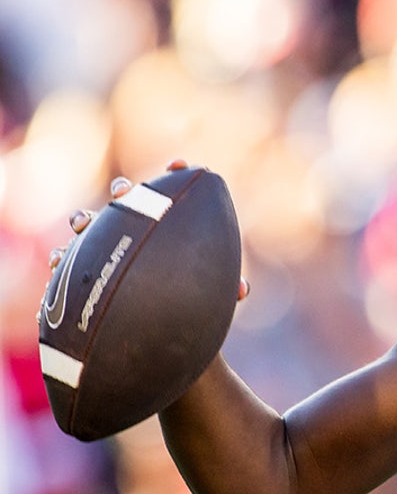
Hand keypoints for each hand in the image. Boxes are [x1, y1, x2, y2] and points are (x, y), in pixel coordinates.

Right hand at [49, 159, 249, 300]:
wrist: (148, 329)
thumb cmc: (180, 302)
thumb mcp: (203, 295)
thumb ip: (222, 290)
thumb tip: (242, 291)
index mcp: (163, 228)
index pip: (168, 195)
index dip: (173, 174)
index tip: (180, 164)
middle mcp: (131, 231)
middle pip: (124, 202)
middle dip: (124, 192)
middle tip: (126, 192)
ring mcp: (102, 248)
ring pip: (87, 226)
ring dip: (83, 221)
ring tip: (83, 223)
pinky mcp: (78, 272)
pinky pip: (63, 262)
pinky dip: (60, 258)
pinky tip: (58, 260)